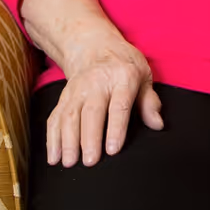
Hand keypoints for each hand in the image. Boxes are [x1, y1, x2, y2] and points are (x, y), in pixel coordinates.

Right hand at [47, 36, 164, 166]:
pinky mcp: (64, 97)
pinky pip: (56, 117)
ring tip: (70, 163)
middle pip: (91, 112)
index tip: (112, 150)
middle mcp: (97, 82)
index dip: (116, 128)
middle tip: (90, 162)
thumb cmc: (124, 65)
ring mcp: (77, 89)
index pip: (119, 106)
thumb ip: (149, 101)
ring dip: (67, 141)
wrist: (94, 46)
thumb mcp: (143, 76)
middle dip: (89, 138)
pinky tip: (54, 157)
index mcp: (122, 77)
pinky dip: (53, 139)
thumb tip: (157, 124)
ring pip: (70, 115)